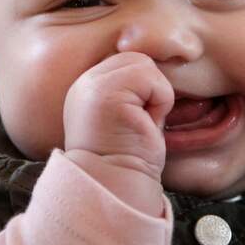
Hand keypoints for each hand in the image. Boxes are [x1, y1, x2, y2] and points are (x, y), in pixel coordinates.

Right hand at [64, 51, 174, 180]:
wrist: (116, 186)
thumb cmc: (129, 157)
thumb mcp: (128, 113)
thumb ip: (133, 88)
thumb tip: (159, 67)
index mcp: (88, 87)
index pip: (128, 62)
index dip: (144, 89)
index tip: (136, 120)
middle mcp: (85, 83)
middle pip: (136, 59)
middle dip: (149, 90)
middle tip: (139, 123)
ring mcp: (93, 85)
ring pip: (145, 65)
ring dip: (155, 95)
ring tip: (140, 123)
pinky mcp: (107, 93)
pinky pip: (151, 78)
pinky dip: (159, 101)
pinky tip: (143, 124)